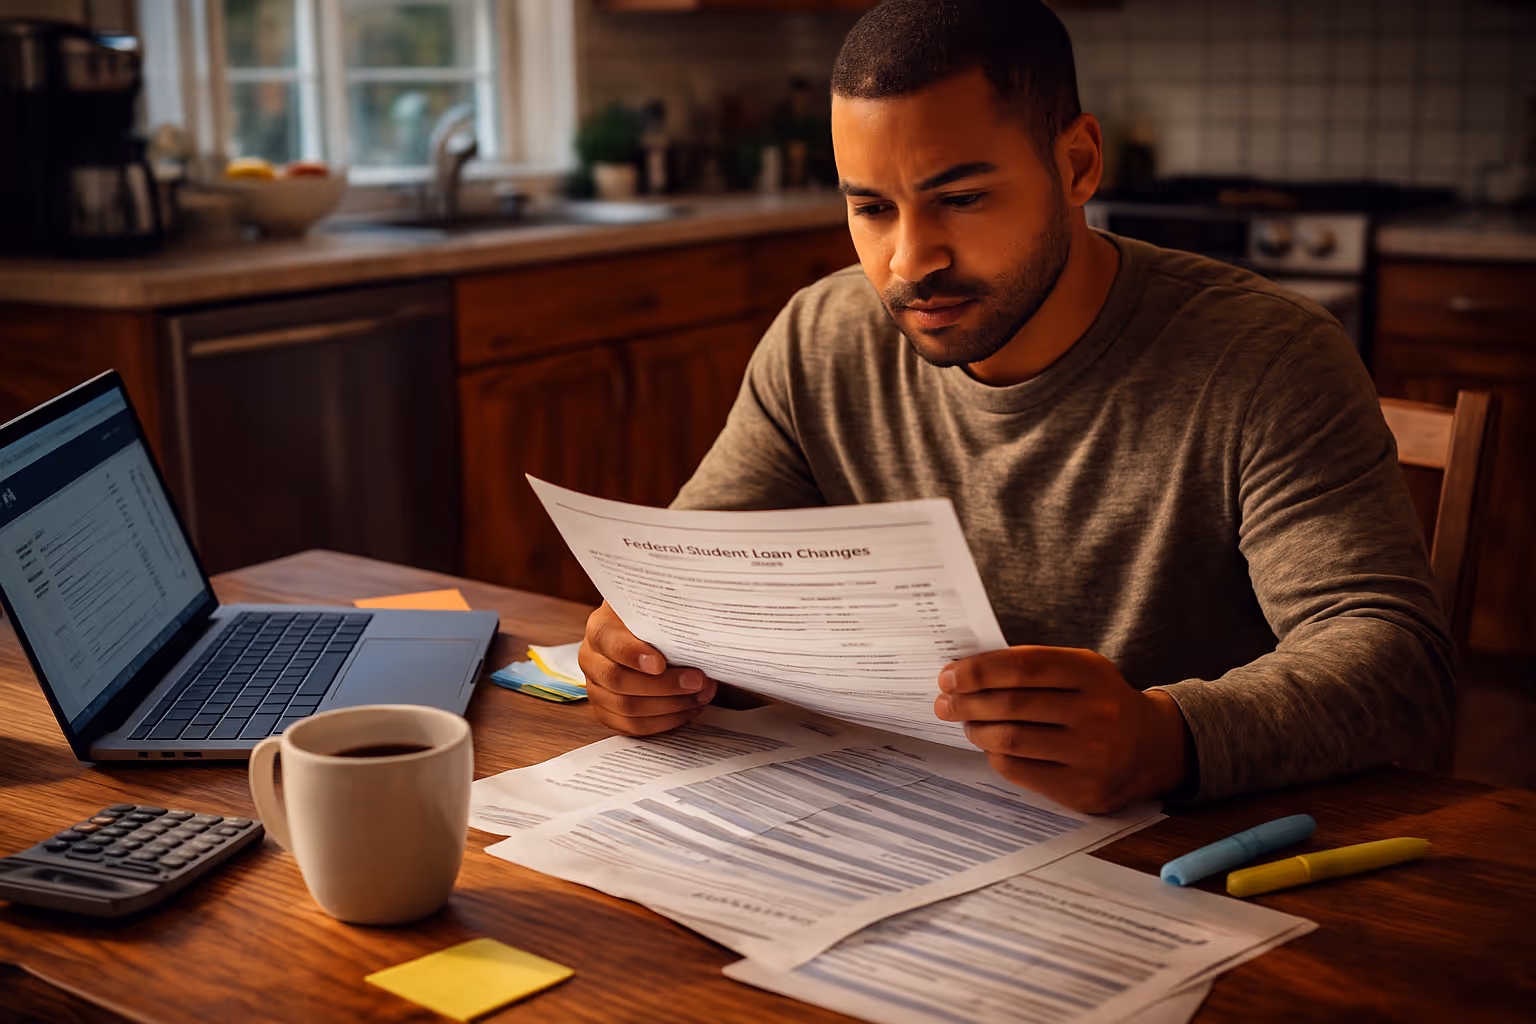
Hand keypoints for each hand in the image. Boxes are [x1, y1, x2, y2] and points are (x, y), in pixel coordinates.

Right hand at [578, 601, 716, 735]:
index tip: (661, 663)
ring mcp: (596, 689)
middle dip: (664, 685)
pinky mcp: (607, 712)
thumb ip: (664, 615)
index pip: (611, 644)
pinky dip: (665, 721)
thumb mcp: (654, 608)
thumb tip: (694, 622)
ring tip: (700, 695)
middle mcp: (591, 660)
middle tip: (697, 680)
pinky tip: (688, 709)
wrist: (642, 634)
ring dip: (671, 706)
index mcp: (599, 630)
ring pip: (628, 708)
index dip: (634, 655)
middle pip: (619, 681)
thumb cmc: (651, 622)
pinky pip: (634, 726)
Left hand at [934, 646, 1187, 813]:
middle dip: (967, 702)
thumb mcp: (1081, 670)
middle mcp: (1096, 713)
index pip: (1023, 666)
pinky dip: (996, 755)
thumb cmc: (1101, 701)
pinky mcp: (1083, 790)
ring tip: (966, 723)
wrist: (1153, 747)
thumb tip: (967, 672)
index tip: (949, 675)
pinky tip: (991, 746)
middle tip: (945, 702)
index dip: (979, 670)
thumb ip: (1033, 666)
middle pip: (1012, 704)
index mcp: (1091, 673)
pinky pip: (1021, 771)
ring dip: (977, 730)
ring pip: (1012, 739)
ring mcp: (1092, 755)